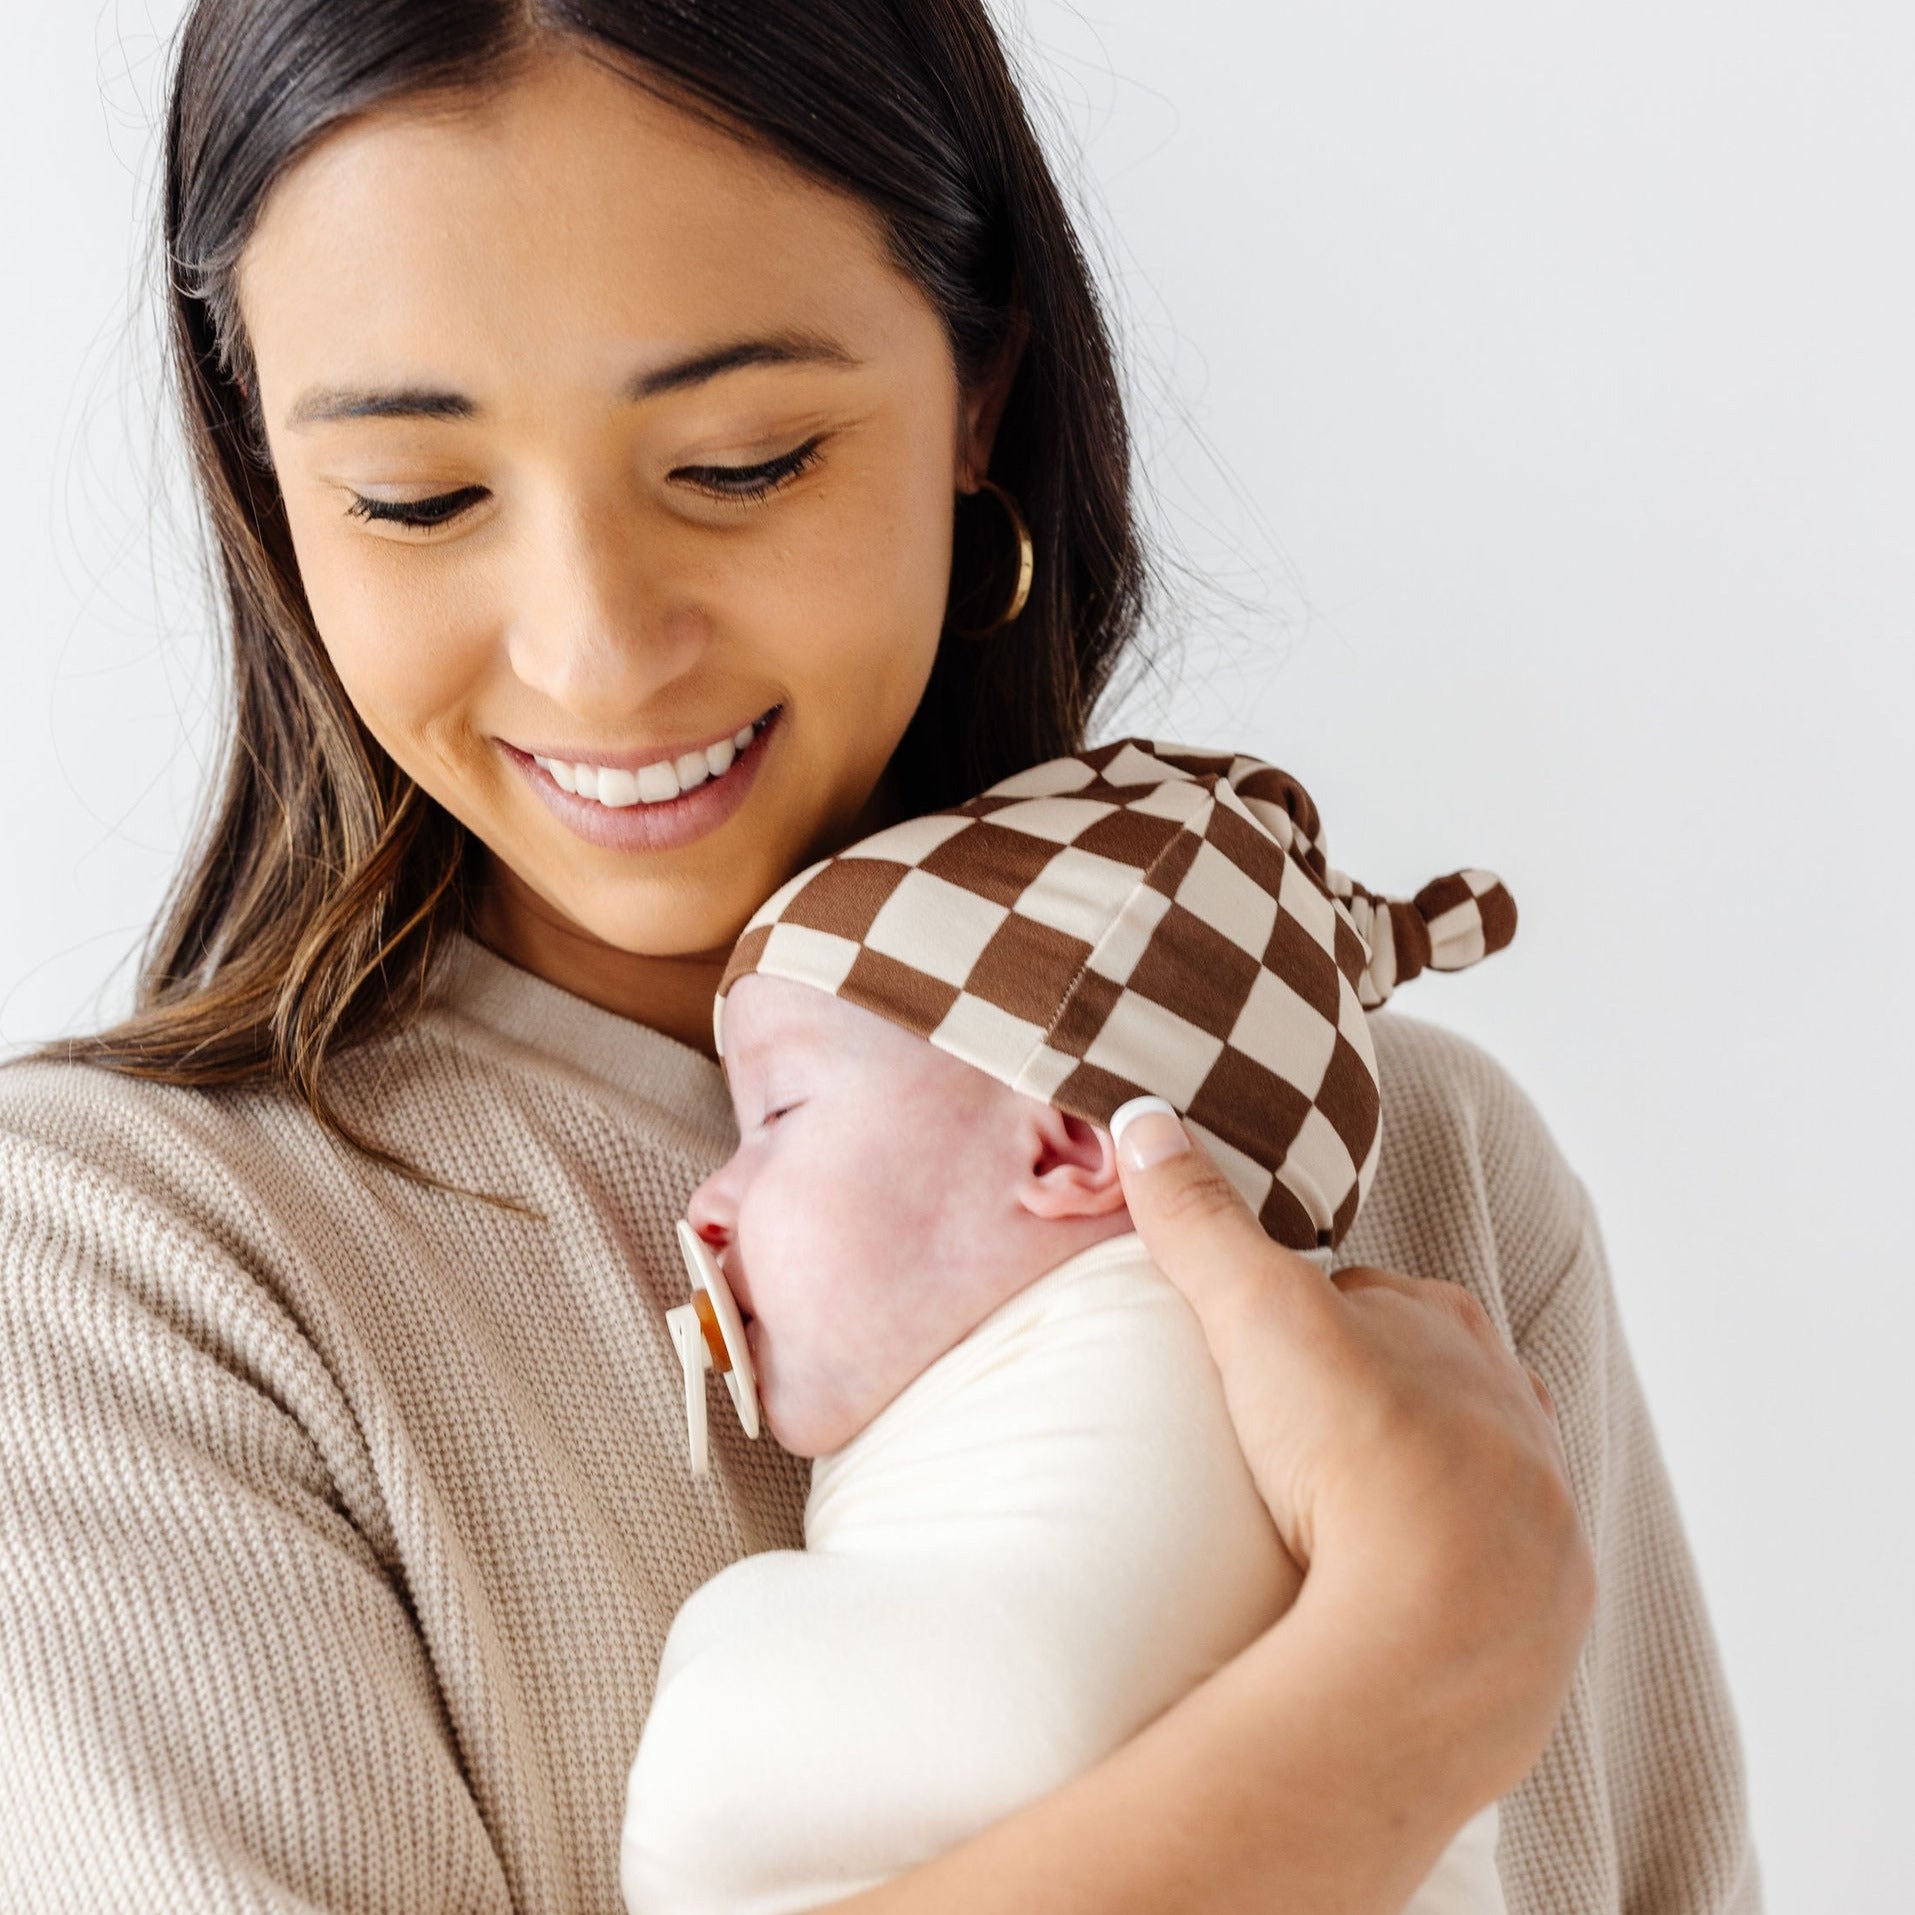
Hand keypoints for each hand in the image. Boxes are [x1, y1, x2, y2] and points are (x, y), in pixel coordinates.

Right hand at [1110, 1099, 1594, 1798]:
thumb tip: (1141, 1120)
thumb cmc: (1357, 1443)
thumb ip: (1200, 1219)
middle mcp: (1510, 1408)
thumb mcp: (1258, 1311)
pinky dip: (1440, 1576)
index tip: (1261, 1344)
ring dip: (1413, 1490)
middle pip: (1426, 1384)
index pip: (1372, 1294)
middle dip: (1372, 1397)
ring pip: (1468, 1478)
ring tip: (1332, 1524)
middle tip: (1287, 1436)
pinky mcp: (1538, 1607)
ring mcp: (1535, 1510)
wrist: (1447, 1621)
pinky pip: (1484, 1576)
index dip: (1312, 1312)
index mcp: (1451, 1326)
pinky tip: (1385, 1594)